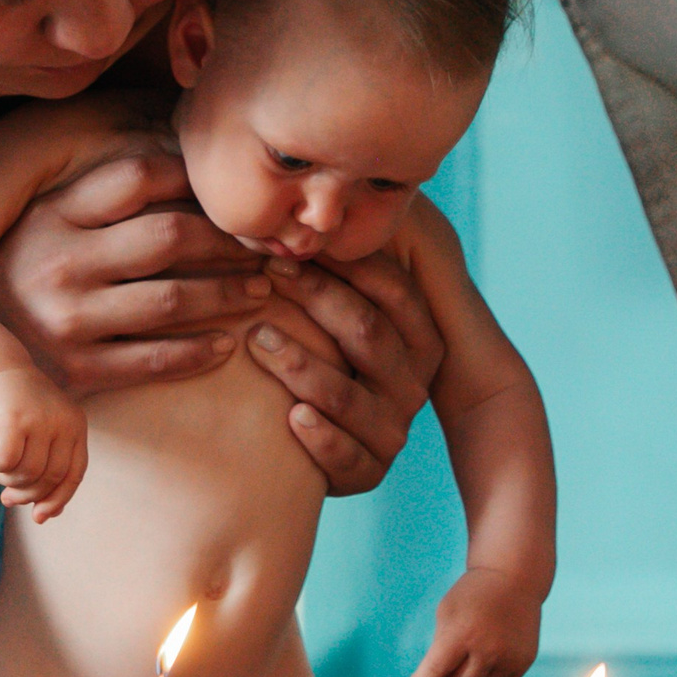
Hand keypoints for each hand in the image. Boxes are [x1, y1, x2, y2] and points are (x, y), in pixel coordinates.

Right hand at [0, 151, 269, 395]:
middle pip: (168, 237)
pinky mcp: (76, 371)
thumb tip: (180, 154)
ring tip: (261, 288)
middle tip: (263, 245)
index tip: (230, 189)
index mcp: (50, 215)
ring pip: (172, 300)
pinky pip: (155, 359)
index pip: (136, 177)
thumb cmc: (16, 277)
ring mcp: (67, 320)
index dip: (194, 177)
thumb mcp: (37, 225)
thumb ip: (93, 196)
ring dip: (229, 293)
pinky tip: (226, 343)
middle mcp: (58, 263)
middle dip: (228, 240)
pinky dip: (200, 351)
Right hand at [0, 367, 87, 522]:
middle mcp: (62, 421)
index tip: (40, 516)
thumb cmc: (17, 410)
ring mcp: (38, 419)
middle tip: (8, 496)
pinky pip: (6, 462)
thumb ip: (48, 468)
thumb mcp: (42, 434)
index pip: (74, 474)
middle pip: (49, 478)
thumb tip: (45, 515)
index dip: (58, 500)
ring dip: (7, 480)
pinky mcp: (12, 419)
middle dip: (27, 494)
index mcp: (76, 425)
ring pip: (27, 473)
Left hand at [247, 251, 444, 496]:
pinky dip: (319, 436)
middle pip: (368, 333)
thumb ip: (343, 269)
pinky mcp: (367, 474)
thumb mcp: (342, 314)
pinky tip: (289, 418)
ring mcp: (392, 431)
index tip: (289, 245)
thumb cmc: (325, 357)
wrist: (320, 448)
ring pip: (350, 395)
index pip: (393, 291)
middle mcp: (413, 384)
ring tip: (257, 338)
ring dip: (302, 364)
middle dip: (316, 299)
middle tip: (262, 276)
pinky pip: (346, 457)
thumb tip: (321, 201)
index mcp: (419, 338)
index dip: (342, 265)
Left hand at [408, 567, 542, 676]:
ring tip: (466, 661)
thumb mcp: (446, 612)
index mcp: (461, 634)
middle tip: (449, 662)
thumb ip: (439, 648)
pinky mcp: (523, 663)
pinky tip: (483, 665)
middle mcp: (487, 650)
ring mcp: (508, 659)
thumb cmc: (472, 596)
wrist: (513, 580)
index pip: (436, 671)